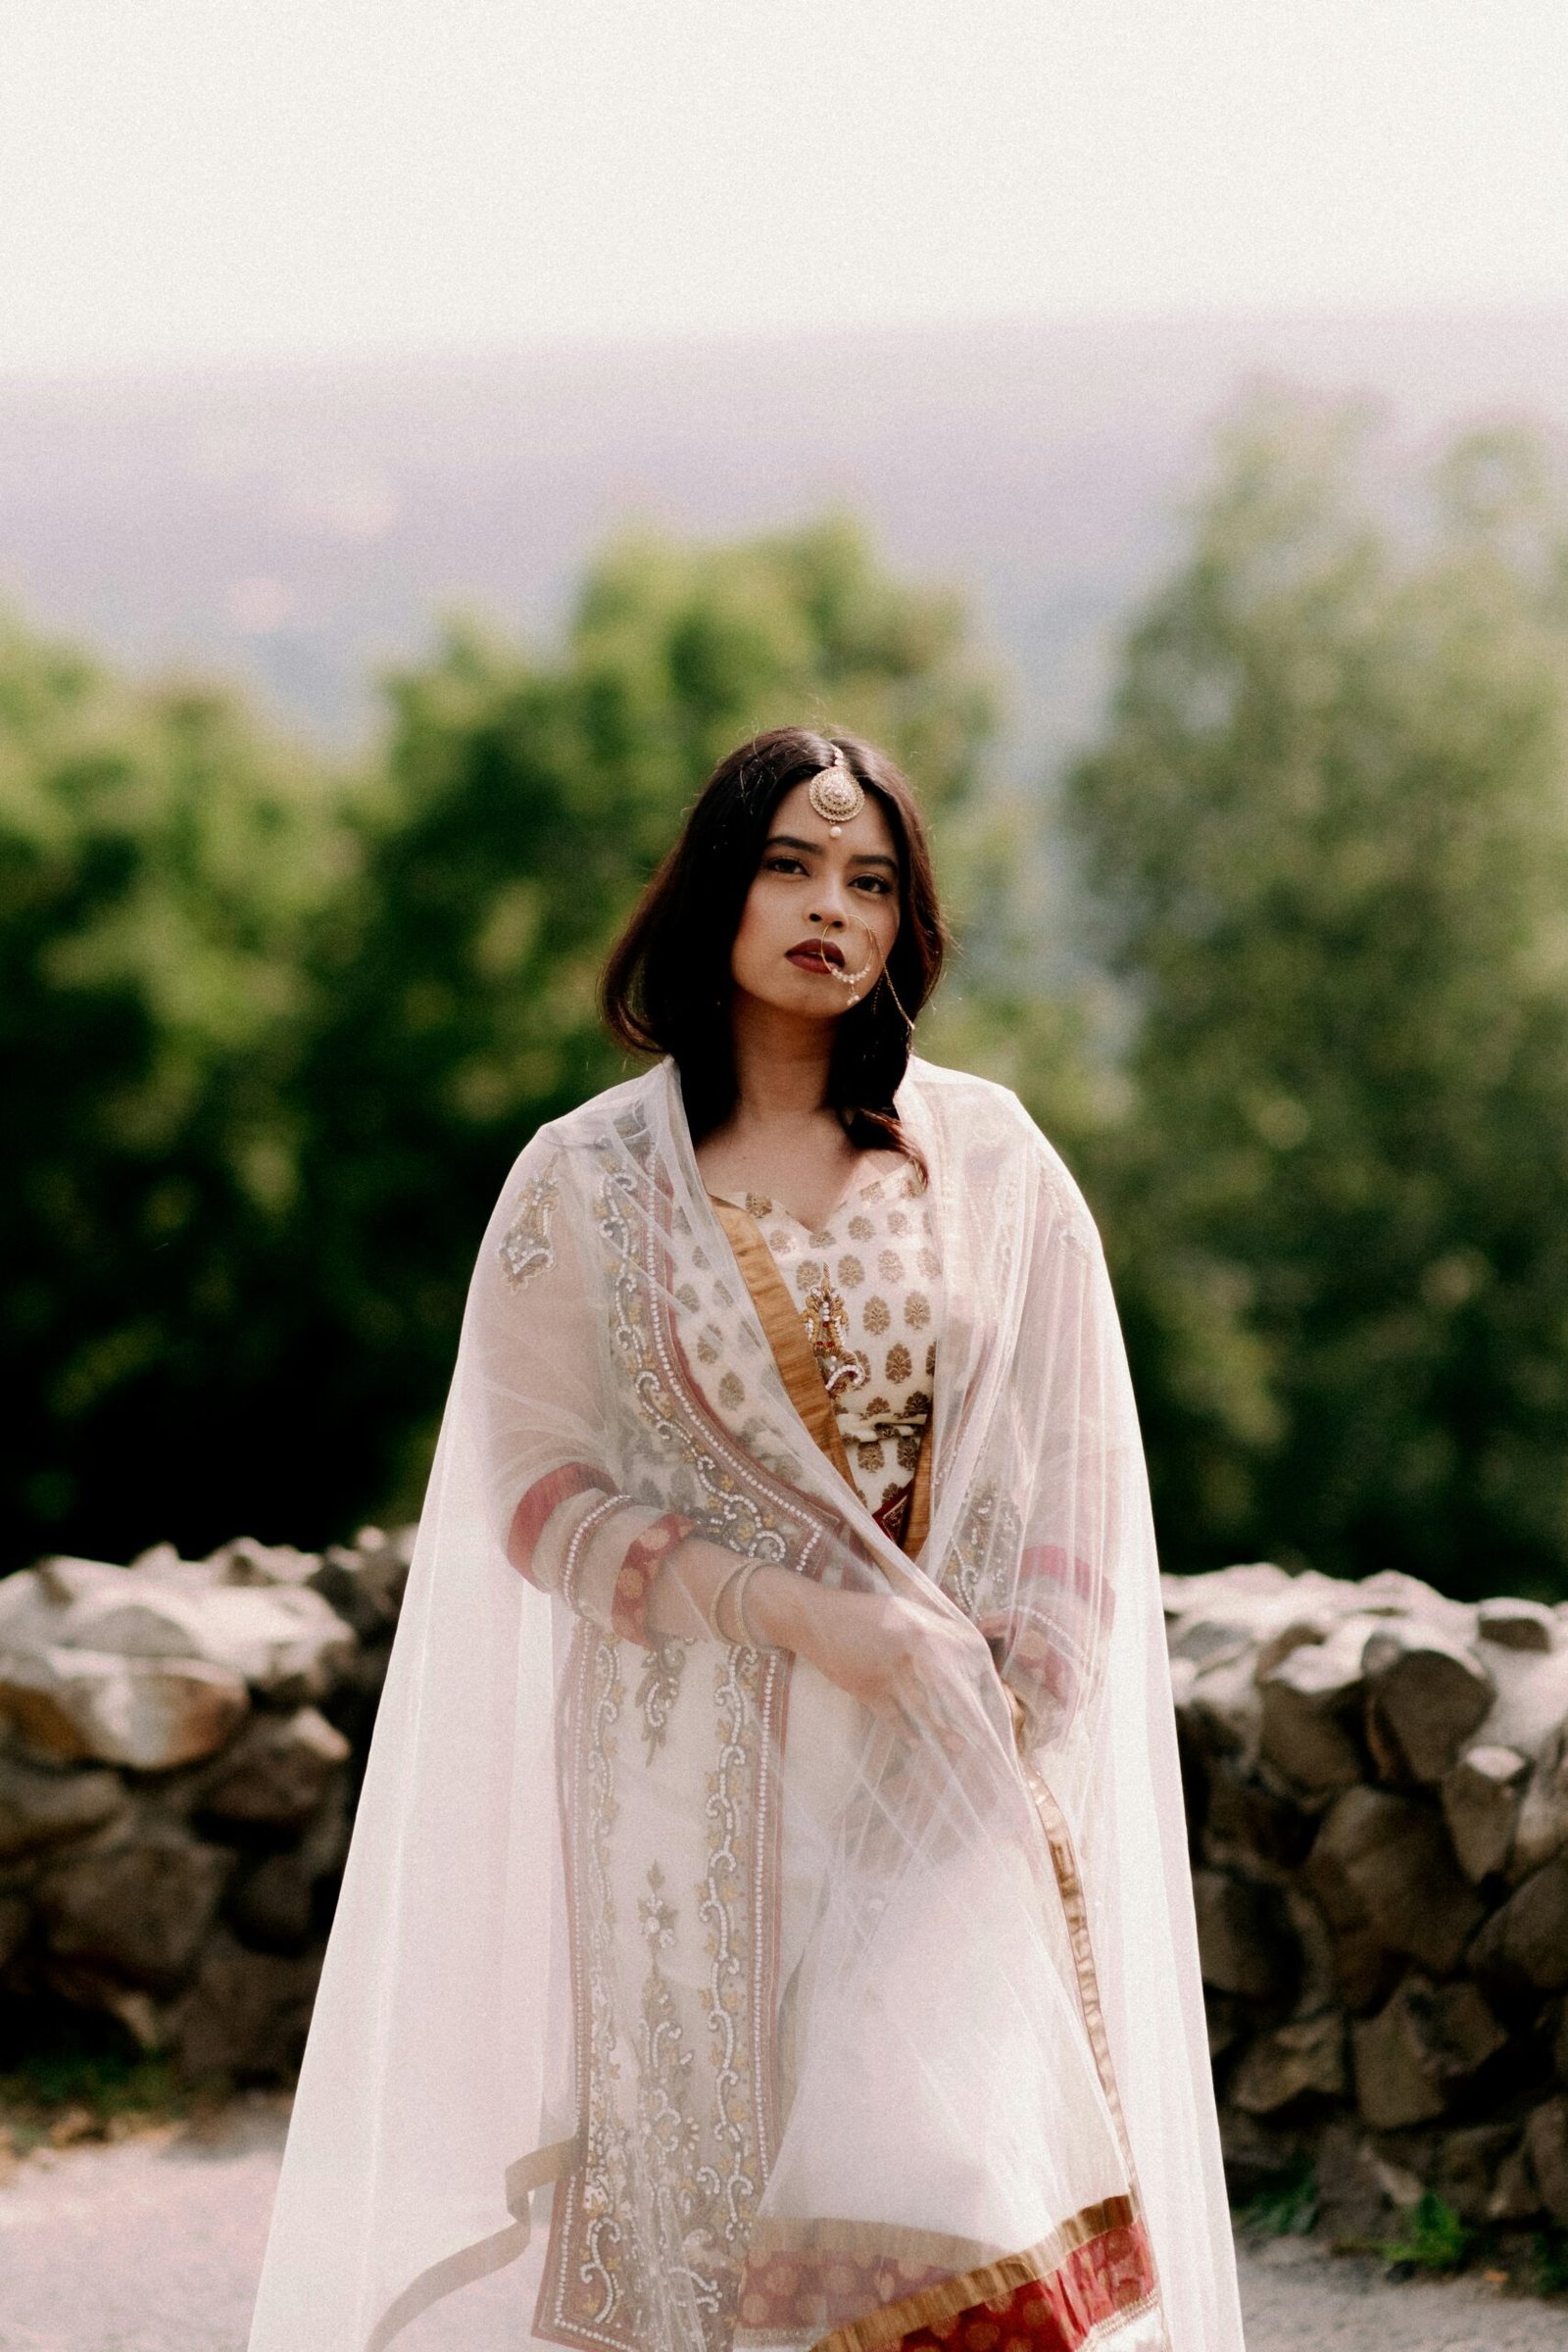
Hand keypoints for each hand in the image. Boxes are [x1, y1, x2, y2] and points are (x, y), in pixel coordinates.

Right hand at [784, 1584, 988, 1760]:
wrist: (813, 1619)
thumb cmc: (858, 1610)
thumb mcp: (898, 1606)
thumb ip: (928, 1623)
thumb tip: (957, 1640)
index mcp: (918, 1627)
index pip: (958, 1652)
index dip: (976, 1671)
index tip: (988, 1687)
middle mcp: (907, 1652)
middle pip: (944, 1685)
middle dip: (964, 1708)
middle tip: (982, 1729)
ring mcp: (886, 1674)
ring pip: (921, 1706)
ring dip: (940, 1729)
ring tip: (959, 1746)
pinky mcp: (866, 1690)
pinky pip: (891, 1715)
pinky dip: (904, 1730)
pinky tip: (916, 1742)